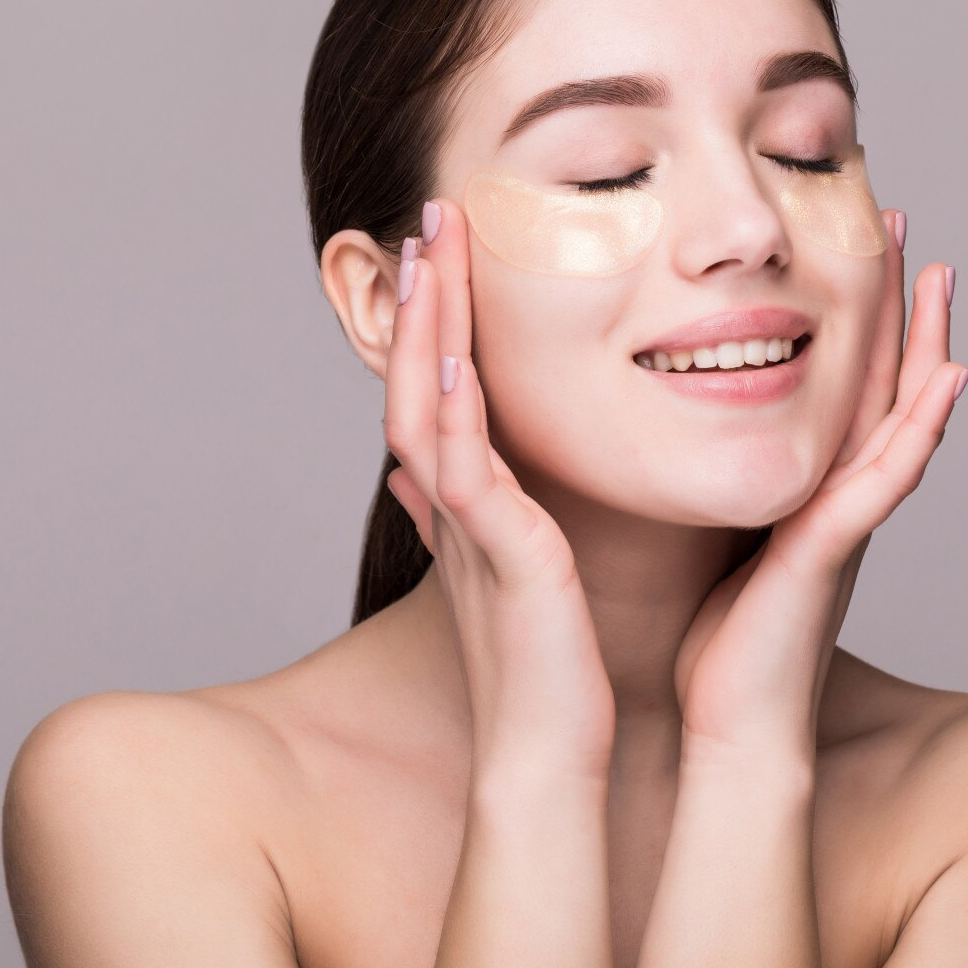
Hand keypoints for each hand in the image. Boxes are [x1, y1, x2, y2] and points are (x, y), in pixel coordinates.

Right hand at [382, 198, 617, 780]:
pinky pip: (463, 474)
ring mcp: (468, 529)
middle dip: (423, 298)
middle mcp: (454, 506)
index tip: (447, 247)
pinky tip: (461, 359)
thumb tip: (432, 479)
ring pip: (427, 408)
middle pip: (419, 378)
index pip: (439, 387)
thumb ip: (484, 516)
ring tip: (432, 255)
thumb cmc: (545, 664)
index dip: (438, 317)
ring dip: (428, 331)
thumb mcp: (512, 569)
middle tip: (428, 218)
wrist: (548, 749)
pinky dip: (456, 414)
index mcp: (468, 501)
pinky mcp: (498, 558)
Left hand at [671, 209, 967, 760]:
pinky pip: (890, 478)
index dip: (855, 313)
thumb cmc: (717, 643)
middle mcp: (841, 494)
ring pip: (902, 415)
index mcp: (810, 487)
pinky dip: (924, 429)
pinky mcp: (838, 548)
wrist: (733, 726)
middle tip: (905, 225)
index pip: (840, 382)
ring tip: (939, 273)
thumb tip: (672, 436)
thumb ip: (715, 486)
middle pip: (885, 381)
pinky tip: (949, 380)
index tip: (852, 240)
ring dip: (928, 344)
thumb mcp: (715, 535)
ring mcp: (849, 519)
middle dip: (900, 304)